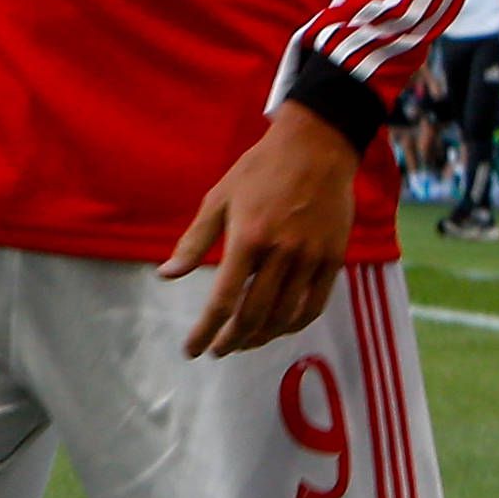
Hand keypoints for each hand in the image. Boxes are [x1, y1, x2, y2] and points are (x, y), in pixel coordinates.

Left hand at [163, 99, 360, 358]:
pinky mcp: (332, 259)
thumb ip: (194, 241)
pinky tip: (278, 327)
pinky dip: (293, 324)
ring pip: (284, 316)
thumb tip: (166, 275)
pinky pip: (314, 306)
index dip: (206, 331)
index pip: (223, 300)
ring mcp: (310, 258)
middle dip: (232, 340)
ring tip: (244, 341)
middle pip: (254, 316)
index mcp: (247, 238)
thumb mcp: (219, 198)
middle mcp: (280, 254)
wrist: (317, 148)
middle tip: (219, 348)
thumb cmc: (260, 170)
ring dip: (261, 337)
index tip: (193, 349)